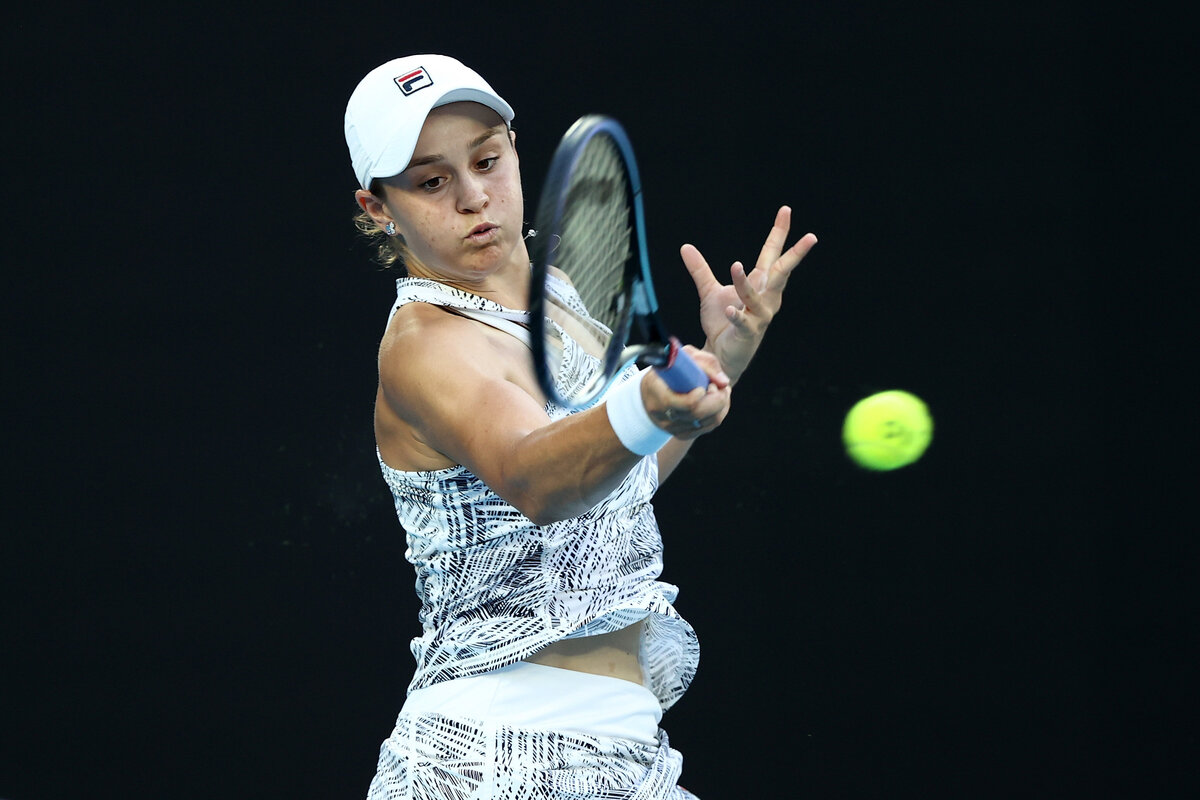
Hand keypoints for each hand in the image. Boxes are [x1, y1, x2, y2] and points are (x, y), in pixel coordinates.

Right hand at [642, 346, 730, 439]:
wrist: (653, 390)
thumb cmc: (671, 370)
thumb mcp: (684, 357)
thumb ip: (705, 364)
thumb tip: (723, 382)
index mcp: (658, 393)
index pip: (681, 403)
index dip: (698, 396)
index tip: (706, 385)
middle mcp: (663, 414)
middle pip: (698, 415)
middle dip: (718, 399)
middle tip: (719, 386)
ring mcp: (672, 427)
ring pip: (709, 422)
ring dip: (721, 405)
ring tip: (717, 390)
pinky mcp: (682, 433)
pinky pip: (709, 427)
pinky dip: (719, 413)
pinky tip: (715, 401)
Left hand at [680, 206, 816, 383]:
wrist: (719, 352)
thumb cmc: (722, 322)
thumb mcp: (709, 291)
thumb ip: (700, 270)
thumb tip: (685, 246)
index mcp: (760, 284)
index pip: (772, 254)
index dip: (779, 233)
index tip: (786, 211)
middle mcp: (765, 298)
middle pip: (782, 272)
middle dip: (796, 254)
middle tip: (811, 237)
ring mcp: (759, 316)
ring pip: (757, 295)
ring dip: (745, 282)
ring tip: (735, 266)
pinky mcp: (748, 333)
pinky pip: (744, 322)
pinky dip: (736, 315)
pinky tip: (729, 309)